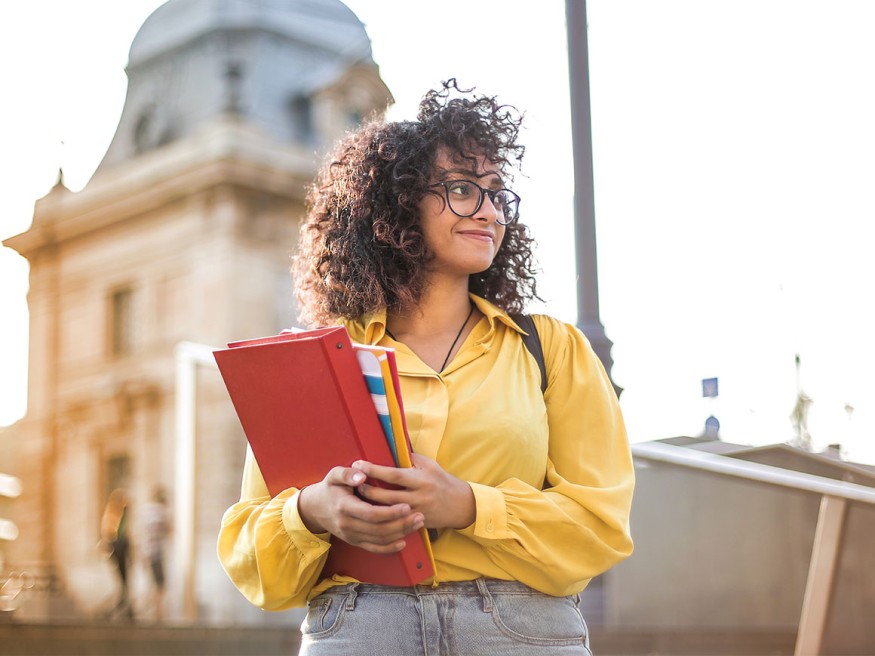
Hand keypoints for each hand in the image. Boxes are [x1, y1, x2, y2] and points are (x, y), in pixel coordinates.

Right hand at [297, 466, 424, 553]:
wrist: (315, 508)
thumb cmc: (330, 488)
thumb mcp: (334, 475)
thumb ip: (347, 473)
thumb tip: (362, 475)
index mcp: (344, 507)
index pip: (370, 514)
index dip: (390, 512)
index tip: (407, 506)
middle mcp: (347, 525)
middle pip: (378, 529)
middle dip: (401, 524)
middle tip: (420, 516)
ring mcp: (351, 536)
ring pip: (379, 540)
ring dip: (400, 533)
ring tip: (417, 524)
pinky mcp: (354, 542)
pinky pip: (373, 548)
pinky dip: (389, 548)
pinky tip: (403, 541)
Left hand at [352, 454, 475, 529]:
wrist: (461, 505)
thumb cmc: (443, 481)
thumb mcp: (430, 465)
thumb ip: (411, 459)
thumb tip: (391, 450)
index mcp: (421, 479)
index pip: (393, 475)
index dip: (374, 470)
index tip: (359, 464)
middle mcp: (418, 497)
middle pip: (387, 496)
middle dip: (368, 490)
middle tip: (353, 483)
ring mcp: (417, 512)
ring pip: (388, 512)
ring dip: (371, 505)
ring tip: (357, 498)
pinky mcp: (416, 524)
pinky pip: (395, 522)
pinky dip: (381, 518)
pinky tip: (370, 514)